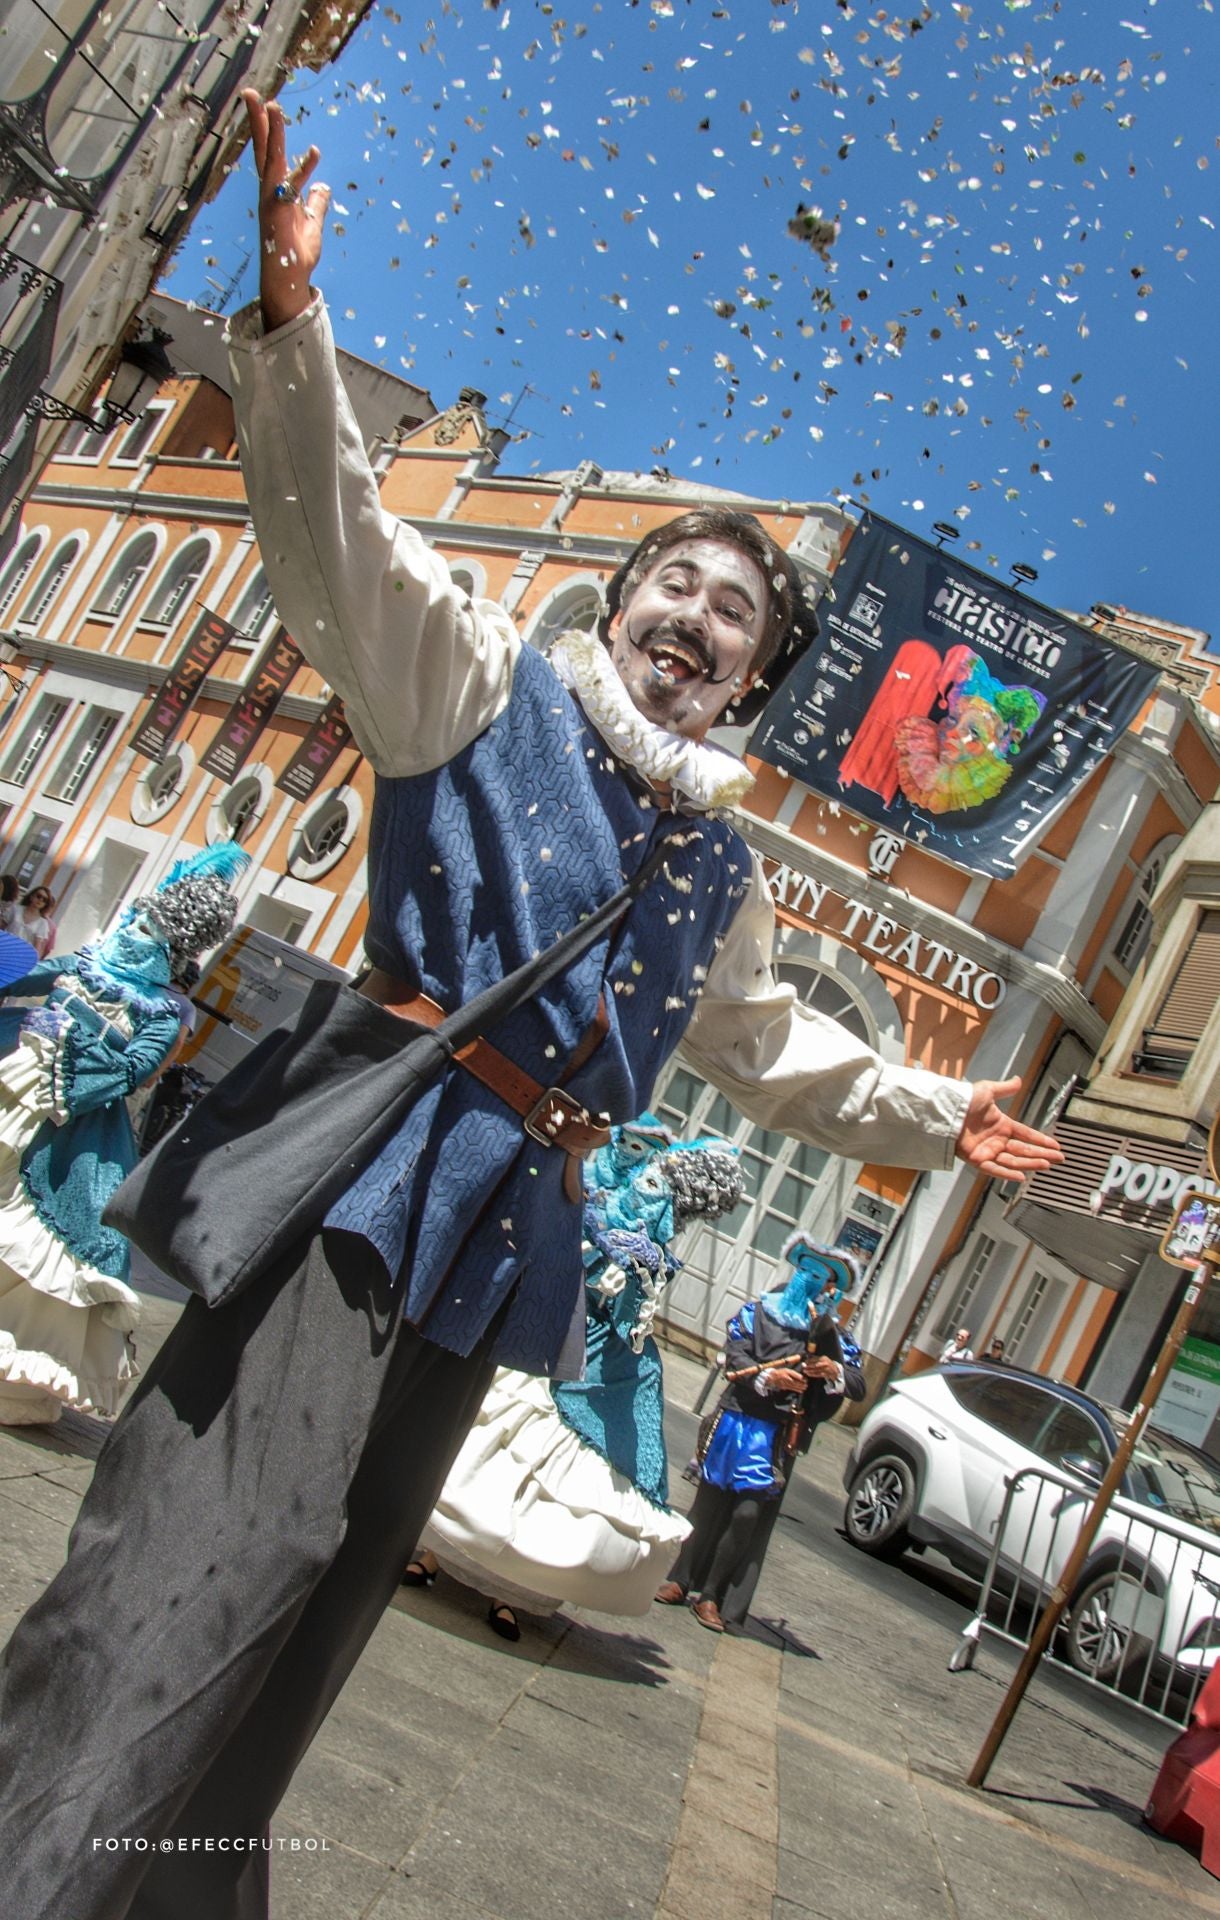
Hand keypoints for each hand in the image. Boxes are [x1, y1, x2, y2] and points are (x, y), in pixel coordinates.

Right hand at [241, 89, 329, 332]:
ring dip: (272, 131)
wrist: (289, 277)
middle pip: (263, 148)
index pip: (271, 154)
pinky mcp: (278, 210)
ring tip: (271, 104)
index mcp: (276, 190)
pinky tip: (314, 152)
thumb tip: (324, 187)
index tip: (269, 107)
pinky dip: (301, 167)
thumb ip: (317, 203)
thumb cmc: (296, 253)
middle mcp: (270, 190)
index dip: (270, 131)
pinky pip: (288, 183)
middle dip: (257, 121)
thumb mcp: (313, 223)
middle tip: (251, 93)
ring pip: (270, 157)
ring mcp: (271, 198)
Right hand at [766, 1367, 806, 1392]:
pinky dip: (796, 1390)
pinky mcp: (784, 1387)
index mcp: (787, 1372)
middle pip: (795, 1381)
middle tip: (806, 1385)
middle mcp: (786, 1377)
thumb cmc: (781, 1372)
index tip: (806, 1380)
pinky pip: (791, 1388)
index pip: (795, 1375)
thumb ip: (794, 1373)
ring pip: (794, 1386)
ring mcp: (785, 1383)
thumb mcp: (787, 1370)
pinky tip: (800, 1391)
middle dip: (801, 1384)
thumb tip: (801, 1377)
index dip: (801, 1378)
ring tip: (805, 1388)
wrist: (772, 1377)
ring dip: (800, 1387)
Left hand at [802, 1356, 839, 1380]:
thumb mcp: (822, 1359)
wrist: (835, 1370)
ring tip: (805, 1371)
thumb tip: (807, 1359)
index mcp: (823, 1358)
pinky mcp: (826, 1374)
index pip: (814, 1359)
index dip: (808, 1361)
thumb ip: (815, 1358)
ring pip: (816, 1370)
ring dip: (810, 1371)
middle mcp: (825, 1363)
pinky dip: (813, 1374)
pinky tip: (809, 1374)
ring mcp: (826, 1369)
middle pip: (815, 1365)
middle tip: (803, 1367)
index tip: (804, 1362)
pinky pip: (818, 1374)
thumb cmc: (826, 1363)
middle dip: (808, 1366)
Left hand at [954, 1077, 1063, 1181]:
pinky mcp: (976, 1159)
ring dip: (1031, 1163)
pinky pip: (994, 1169)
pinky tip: (1021, 1176)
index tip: (1055, 1145)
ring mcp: (987, 1150)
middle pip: (1024, 1149)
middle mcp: (996, 1139)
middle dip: (1042, 1154)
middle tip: (1060, 1159)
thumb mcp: (987, 1090)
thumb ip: (1004, 1088)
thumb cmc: (963, 1099)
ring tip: (1047, 1164)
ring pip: (1013, 1160)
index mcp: (1001, 1125)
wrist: (946, 1109)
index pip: (1026, 1134)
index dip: (1041, 1140)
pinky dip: (1007, 1173)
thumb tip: (1018, 1080)